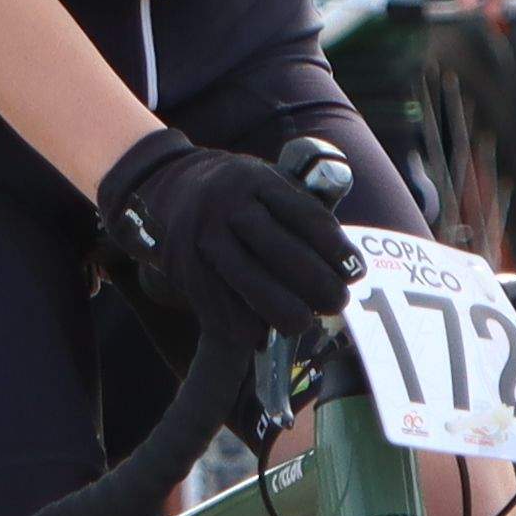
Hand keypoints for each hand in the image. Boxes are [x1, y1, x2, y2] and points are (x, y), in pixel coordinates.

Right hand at [94, 124, 363, 349]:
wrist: (159, 185)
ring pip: (249, 280)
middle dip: (317, 283)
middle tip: (338, 303)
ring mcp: (202, 234)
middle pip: (282, 251)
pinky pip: (215, 301)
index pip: (306, 216)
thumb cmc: (231, 192)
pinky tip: (260, 336)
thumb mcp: (263, 181)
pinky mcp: (182, 263)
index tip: (355, 272)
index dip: (335, 249)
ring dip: (282, 308)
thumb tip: (343, 265)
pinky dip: (240, 323)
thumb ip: (297, 211)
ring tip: (304, 323)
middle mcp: (228, 203)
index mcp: (257, 179)